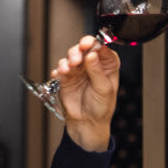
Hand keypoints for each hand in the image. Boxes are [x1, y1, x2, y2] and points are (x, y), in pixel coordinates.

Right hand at [50, 35, 120, 151]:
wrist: (87, 123)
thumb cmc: (101, 108)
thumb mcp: (104, 90)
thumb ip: (98, 72)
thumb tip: (92, 55)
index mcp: (107, 66)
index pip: (102, 48)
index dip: (95, 44)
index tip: (89, 44)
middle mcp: (92, 65)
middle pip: (85, 48)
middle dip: (79, 50)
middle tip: (77, 57)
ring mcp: (79, 70)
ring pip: (71, 55)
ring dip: (69, 59)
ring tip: (70, 67)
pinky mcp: (66, 77)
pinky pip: (60, 68)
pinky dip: (60, 69)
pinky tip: (62, 74)